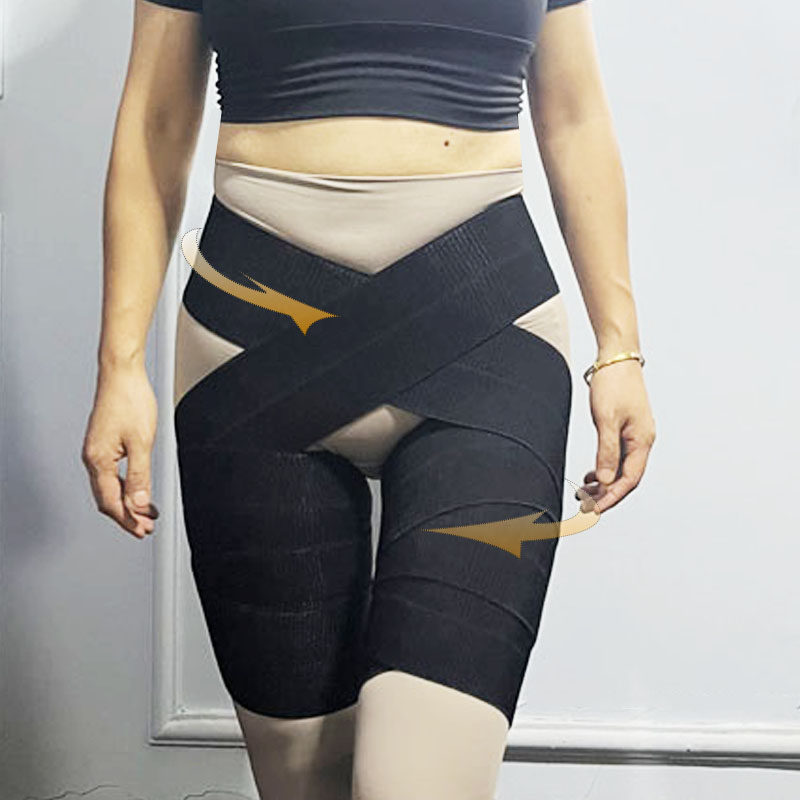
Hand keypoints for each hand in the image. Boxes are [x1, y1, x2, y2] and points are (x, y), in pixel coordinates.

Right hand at [82, 363, 159, 538]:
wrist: (122, 374)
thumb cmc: (131, 401)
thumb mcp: (142, 442)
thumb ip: (140, 475)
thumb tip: (139, 503)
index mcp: (98, 460)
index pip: (111, 502)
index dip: (127, 520)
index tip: (142, 531)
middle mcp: (93, 458)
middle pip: (107, 499)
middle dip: (127, 516)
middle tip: (145, 528)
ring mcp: (96, 451)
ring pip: (110, 488)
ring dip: (128, 503)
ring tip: (146, 514)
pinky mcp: (103, 444)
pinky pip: (112, 474)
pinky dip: (126, 487)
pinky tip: (139, 490)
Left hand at [579, 358, 655, 513]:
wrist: (616, 358)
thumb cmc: (614, 384)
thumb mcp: (606, 419)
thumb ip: (606, 451)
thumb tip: (606, 481)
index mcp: (642, 441)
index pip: (630, 480)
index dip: (612, 497)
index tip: (595, 510)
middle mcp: (642, 441)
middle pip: (626, 477)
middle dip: (607, 494)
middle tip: (585, 506)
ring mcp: (635, 435)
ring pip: (621, 468)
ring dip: (604, 483)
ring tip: (584, 493)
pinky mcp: (625, 429)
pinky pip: (617, 456)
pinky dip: (604, 468)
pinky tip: (591, 475)